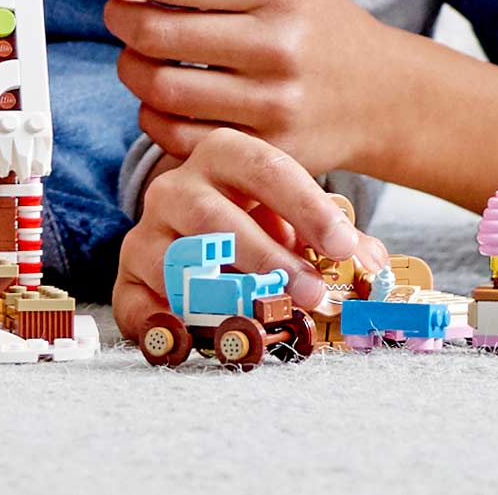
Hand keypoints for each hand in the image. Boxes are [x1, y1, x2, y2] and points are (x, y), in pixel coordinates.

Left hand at [101, 0, 395, 173]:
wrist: (382, 95)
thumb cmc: (304, 20)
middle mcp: (280, 46)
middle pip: (155, 33)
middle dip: (120, 19)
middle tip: (121, 15)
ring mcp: (274, 106)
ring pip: (157, 88)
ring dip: (129, 67)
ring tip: (140, 55)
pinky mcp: (265, 151)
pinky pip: (173, 136)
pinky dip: (152, 114)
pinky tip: (165, 98)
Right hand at [113, 128, 387, 342]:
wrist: (197, 227)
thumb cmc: (260, 220)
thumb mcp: (300, 216)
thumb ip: (338, 239)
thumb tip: (369, 266)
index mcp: (223, 156)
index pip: (263, 167)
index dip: (305, 207)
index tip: (341, 246)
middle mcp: (175, 188)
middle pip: (212, 217)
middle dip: (266, 260)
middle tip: (309, 294)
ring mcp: (146, 232)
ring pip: (175, 263)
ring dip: (222, 297)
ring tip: (263, 321)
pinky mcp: (127, 277)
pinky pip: (135, 304)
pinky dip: (163, 327)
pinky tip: (198, 341)